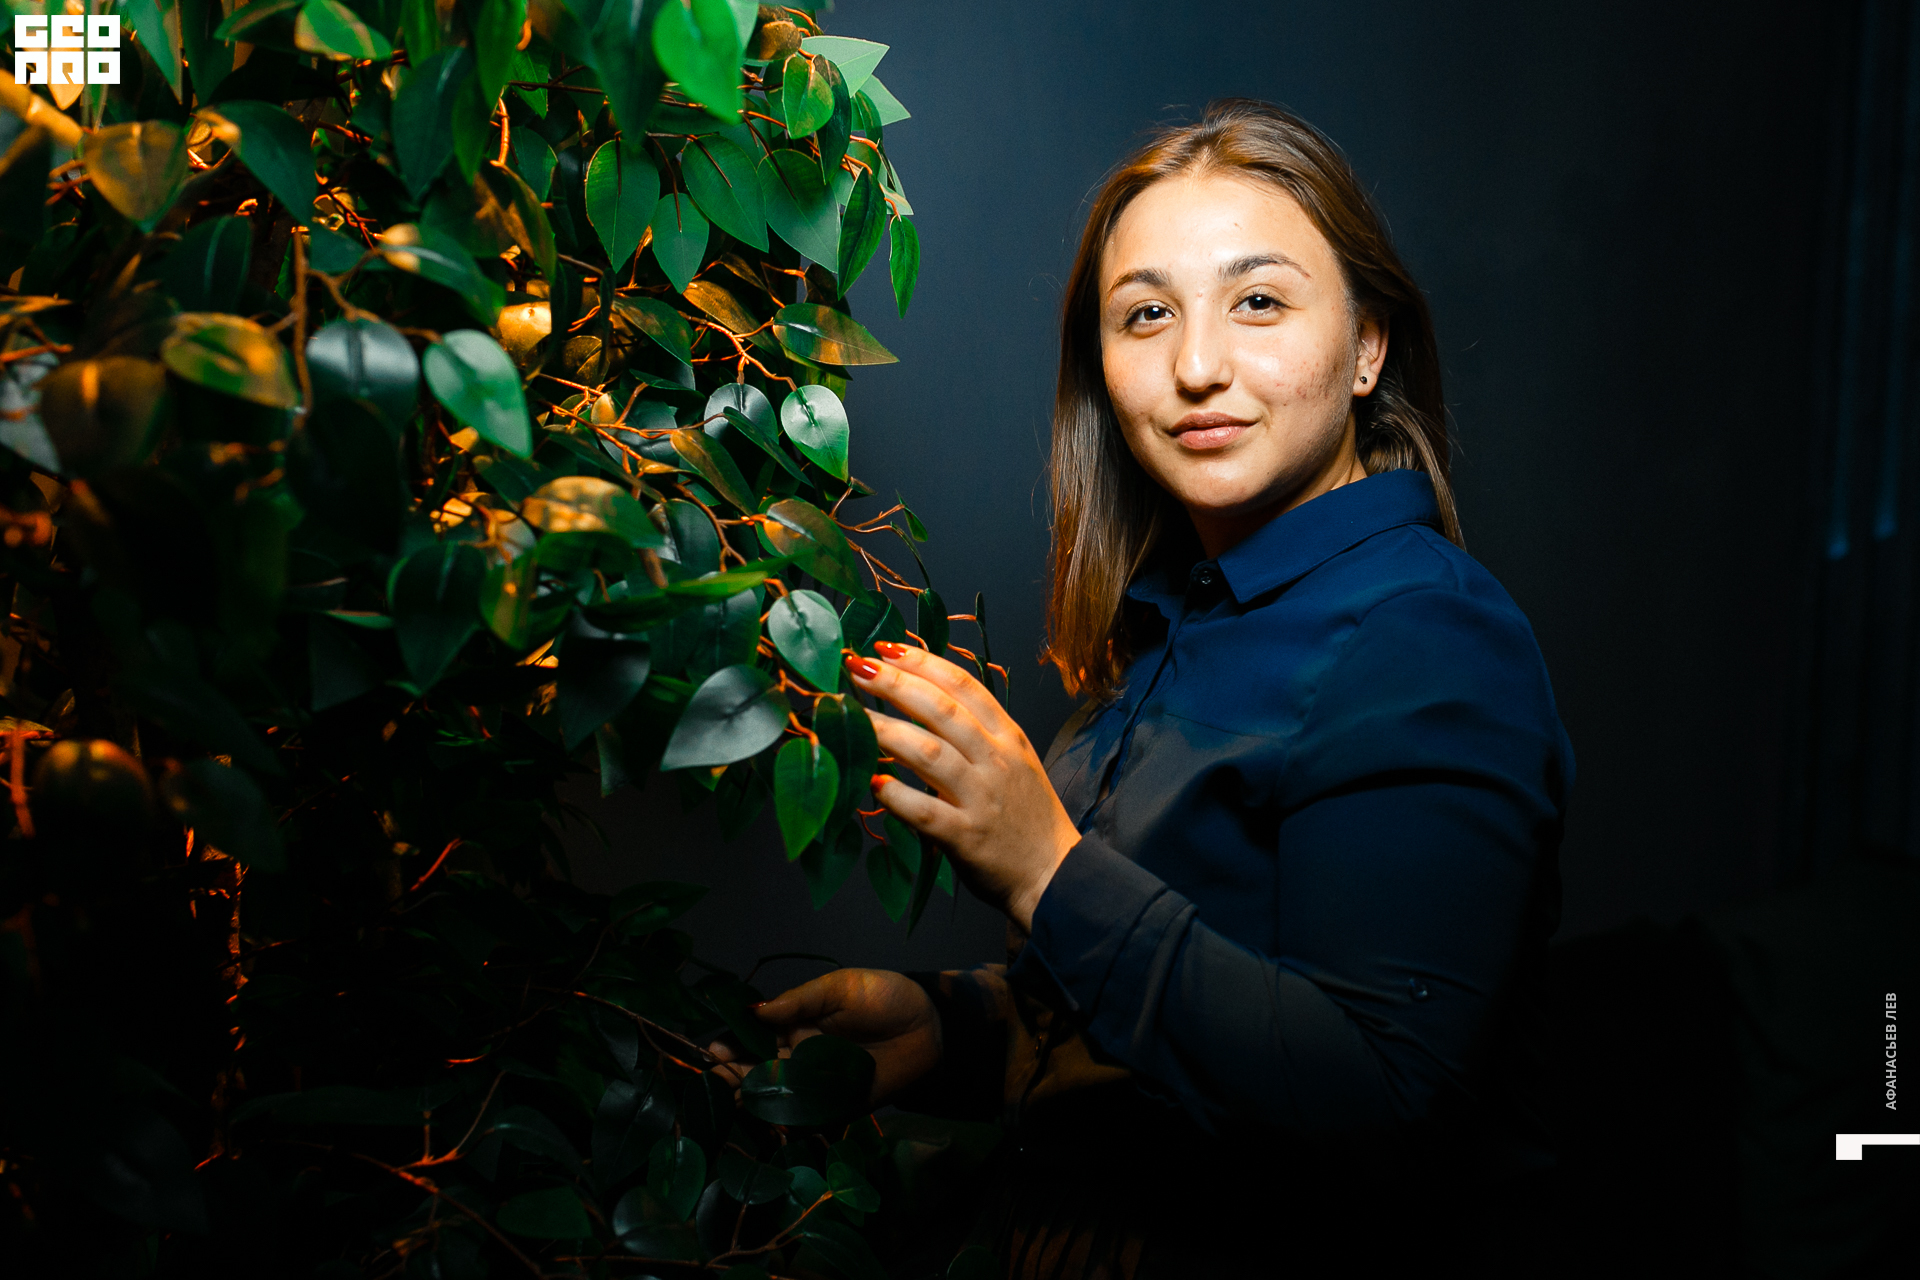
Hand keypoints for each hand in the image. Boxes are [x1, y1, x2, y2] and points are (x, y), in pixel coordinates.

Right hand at [705, 968, 940, 1109]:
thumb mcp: (838, 988)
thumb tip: (756, 1010)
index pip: (753, 1036)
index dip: (731, 1043)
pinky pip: (803, 1119)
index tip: (712, 1048)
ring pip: (773, 1096)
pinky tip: (765, 1119)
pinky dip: (783, 1122)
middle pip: (756, 1070)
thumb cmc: (882, 997)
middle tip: (714, 1077)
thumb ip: (798, 1001)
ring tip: (730, 1097)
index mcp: (794, 1025)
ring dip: (751, 1099)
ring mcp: (814, 1085)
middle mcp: (798, 1057)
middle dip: (732, 1074)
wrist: (928, 1026)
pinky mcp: (834, 1108)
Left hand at [846, 641, 1081, 930]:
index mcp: (1008, 737)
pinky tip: (873, 784)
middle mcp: (997, 761)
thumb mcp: (1016, 761)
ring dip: (887, 732)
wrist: (1054, 874)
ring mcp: (982, 799)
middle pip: (942, 711)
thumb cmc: (1027, 816)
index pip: (964, 686)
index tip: (886, 647)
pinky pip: (926, 811)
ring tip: (853, 719)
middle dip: (896, 684)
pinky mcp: (966, 837)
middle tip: (857, 668)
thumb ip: (978, 732)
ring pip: (930, 754)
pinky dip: (897, 796)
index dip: (923, 662)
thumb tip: (926, 698)